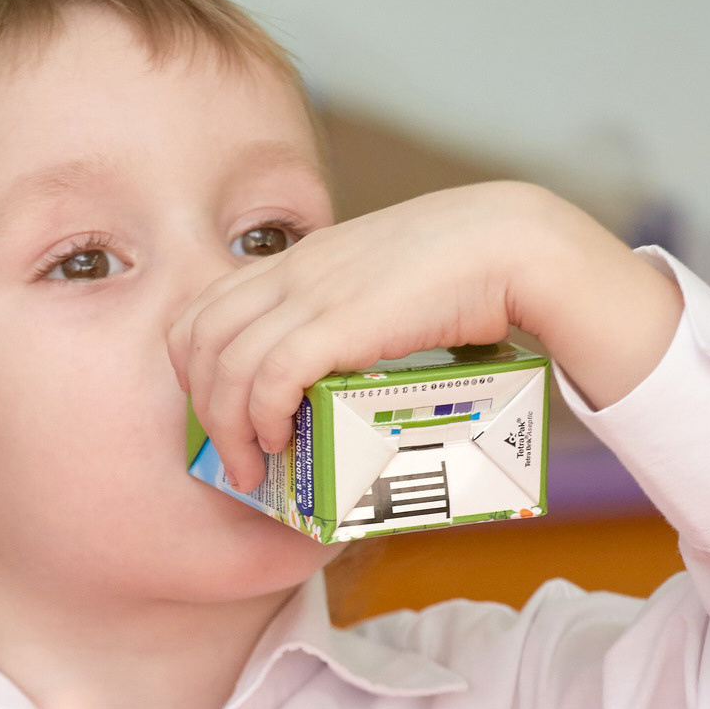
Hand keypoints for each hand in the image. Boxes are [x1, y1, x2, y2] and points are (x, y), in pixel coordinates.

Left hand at [167, 181, 680, 490]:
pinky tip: (278, 442)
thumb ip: (356, 311)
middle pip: (195, 337)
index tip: (222, 409)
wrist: (514, 243)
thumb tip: (351, 366)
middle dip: (198, 403)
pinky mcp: (337, 323)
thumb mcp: (388, 282)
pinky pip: (267, 376)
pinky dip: (258, 418)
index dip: (195, 365)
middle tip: (229, 448)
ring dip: (226, 427)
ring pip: (223, 364)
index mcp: (301, 258)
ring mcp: (311, 293)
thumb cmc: (468, 267)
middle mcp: (293, 270)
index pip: (204, 306)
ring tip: (252, 465)